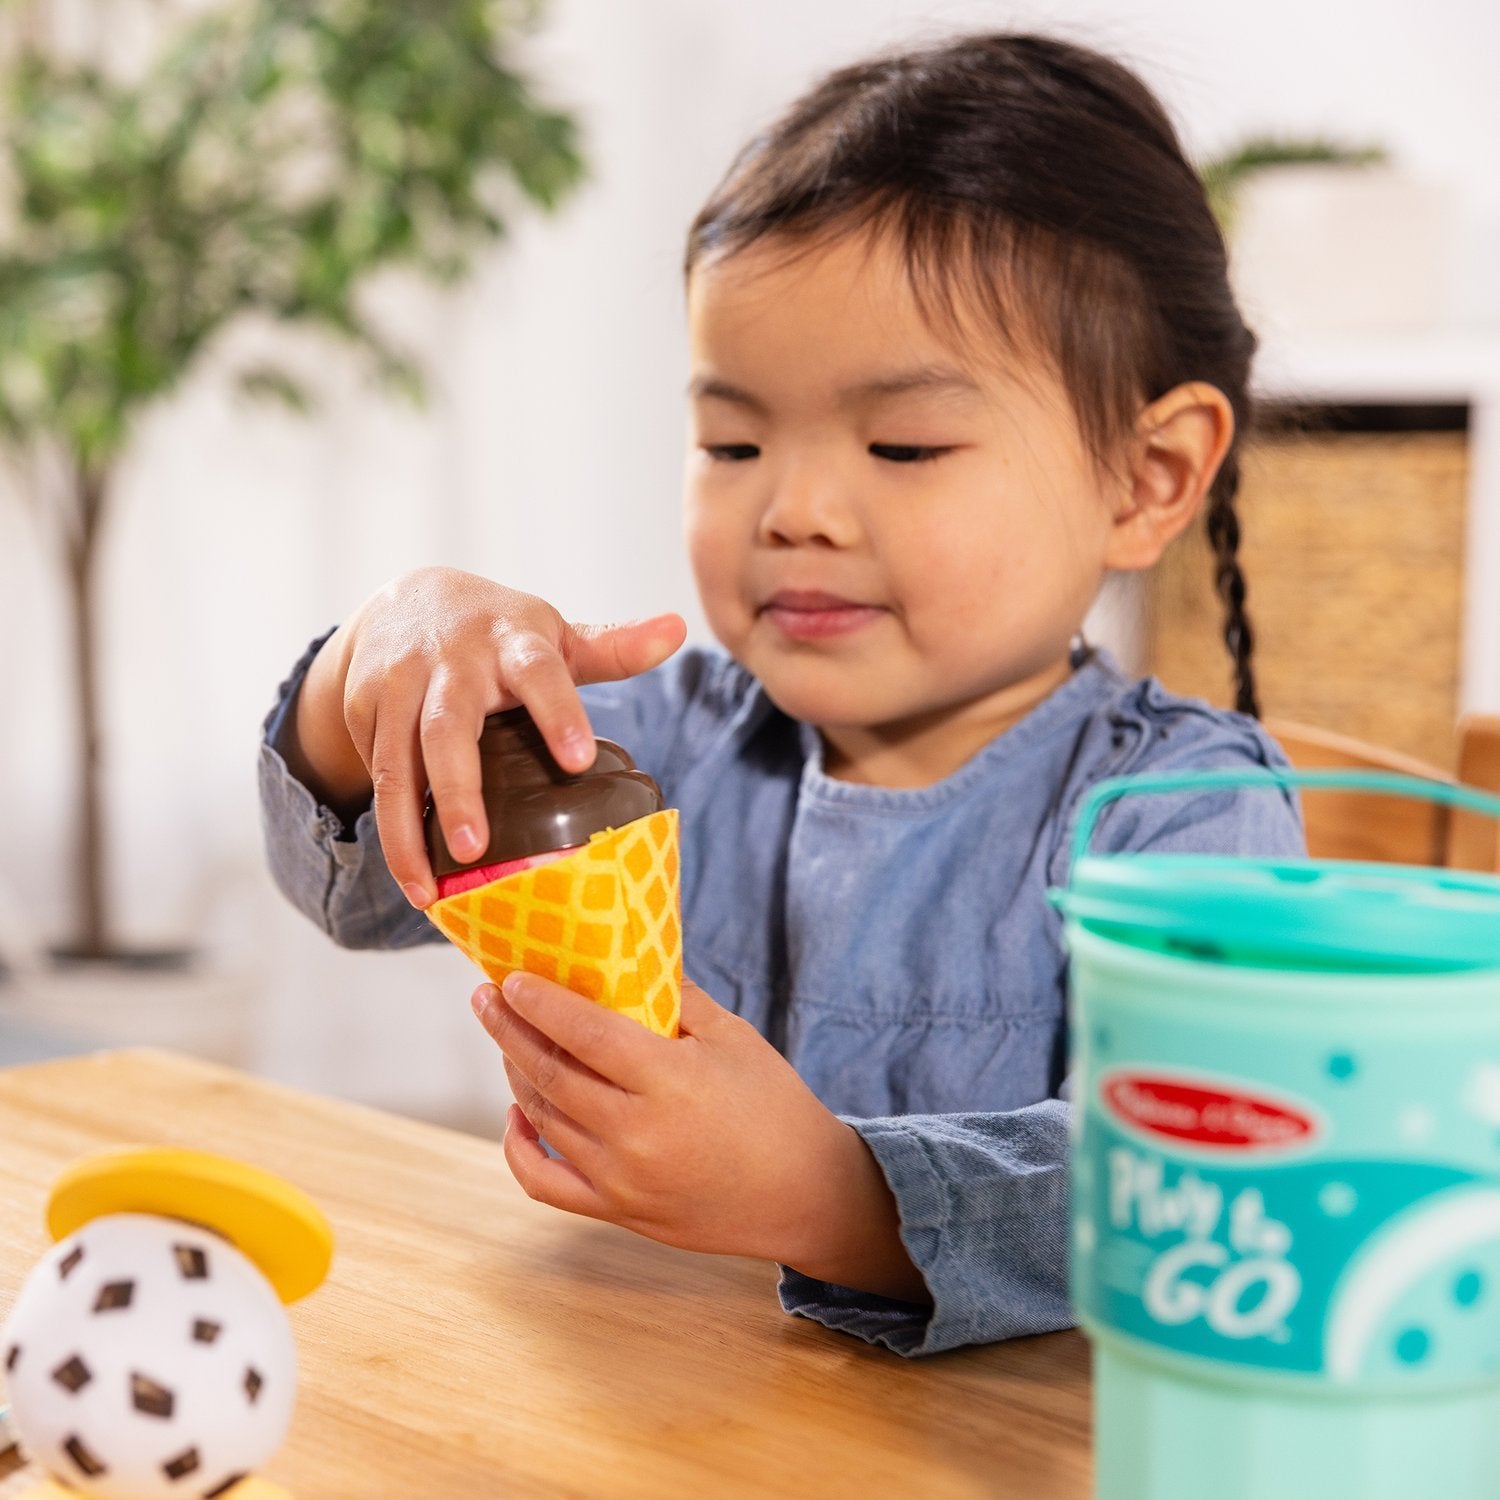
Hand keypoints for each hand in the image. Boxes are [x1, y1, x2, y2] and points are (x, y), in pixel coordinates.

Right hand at [282, 566, 685, 905]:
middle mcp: (449, 661)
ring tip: (426, 891)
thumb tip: (679, 631)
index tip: (576, 762)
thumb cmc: (499, 633)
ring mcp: (398, 685)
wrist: (405, 601)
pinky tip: (411, 875)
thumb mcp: (555, 636)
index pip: (539, 673)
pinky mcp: (363, 709)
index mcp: (511, 642)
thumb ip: (614, 647)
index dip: (557, 713)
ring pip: (397, 763)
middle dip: (458, 789)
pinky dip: (390, 828)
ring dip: (406, 831)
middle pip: (447, 727)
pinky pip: (377, 775)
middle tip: (475, 850)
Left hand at [472, 973, 928, 1301]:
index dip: (540, 1004)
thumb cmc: (776, 1108)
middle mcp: (637, 1133)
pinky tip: (517, 1113)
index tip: (511, 979)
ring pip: (542, 1117)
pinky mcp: (618, 1211)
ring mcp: (622, 1180)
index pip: (584, 1034)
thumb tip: (624, 963)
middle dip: (510, 1029)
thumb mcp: (736, 1038)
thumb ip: (677, 1000)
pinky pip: (544, 1182)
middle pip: (550, 1073)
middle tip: (487, 998)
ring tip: (508, 1038)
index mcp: (671, 1082)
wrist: (805, 1194)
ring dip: (515, 1072)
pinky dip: (518, 1147)